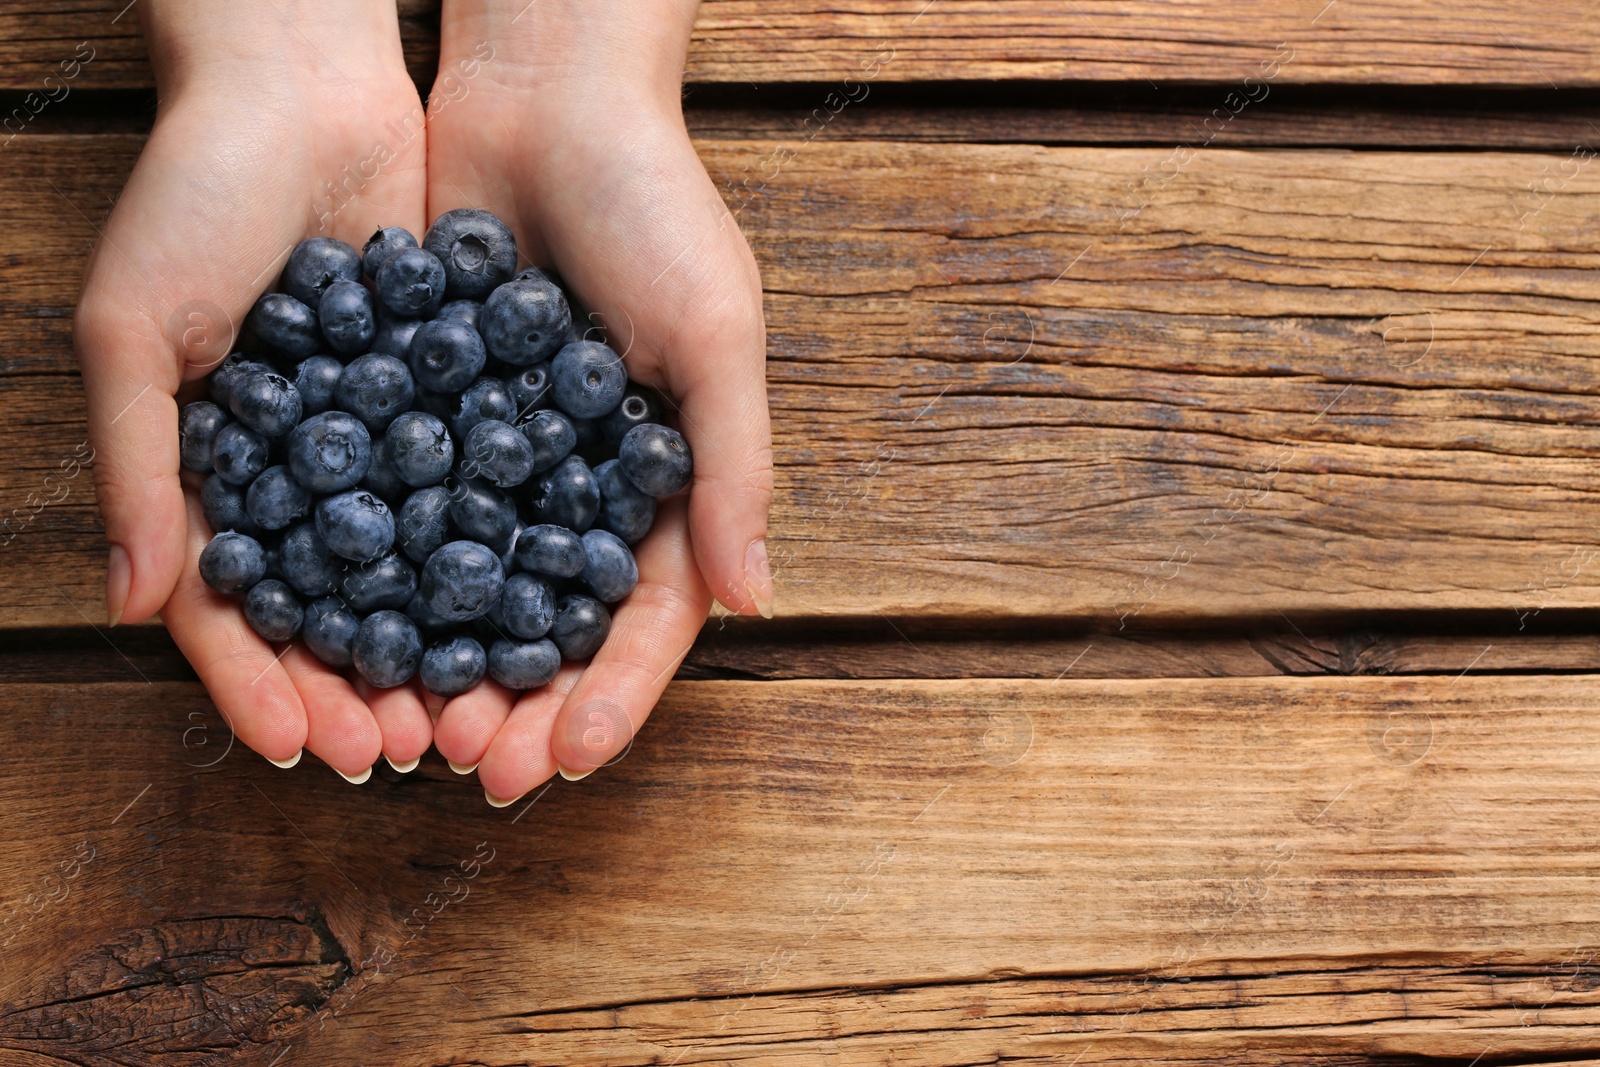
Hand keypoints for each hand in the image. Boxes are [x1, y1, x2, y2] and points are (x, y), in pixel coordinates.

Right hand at [74, 0, 430, 777]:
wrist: (304, 81)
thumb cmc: (193, 194)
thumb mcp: (136, 325)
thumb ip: (135, 461)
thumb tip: (130, 606)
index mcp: (213, 470)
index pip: (236, 608)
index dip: (262, 682)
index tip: (305, 747)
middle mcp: (304, 467)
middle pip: (333, 607)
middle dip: (364, 685)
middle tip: (407, 754)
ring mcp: (382, 435)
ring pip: (413, 567)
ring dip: (437, 644)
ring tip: (472, 712)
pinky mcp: (453, 392)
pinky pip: (475, 490)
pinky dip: (494, 553)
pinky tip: (527, 611)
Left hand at [424, 0, 773, 800]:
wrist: (543, 96)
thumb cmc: (655, 209)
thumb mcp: (715, 336)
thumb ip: (735, 469)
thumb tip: (754, 602)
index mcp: (668, 481)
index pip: (646, 618)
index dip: (610, 696)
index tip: (560, 760)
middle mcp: (585, 484)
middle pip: (553, 625)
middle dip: (516, 704)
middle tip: (466, 766)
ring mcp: (505, 457)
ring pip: (471, 591)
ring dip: (441, 665)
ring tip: (399, 727)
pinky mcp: (428, 416)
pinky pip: (402, 512)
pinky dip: (378, 576)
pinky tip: (340, 628)